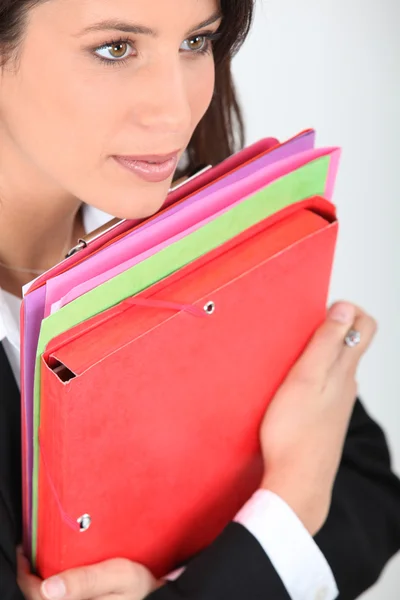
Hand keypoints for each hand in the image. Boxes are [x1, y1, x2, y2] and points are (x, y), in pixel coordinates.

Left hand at [17, 546, 161, 599]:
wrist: (159, 595)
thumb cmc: (141, 586)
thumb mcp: (119, 576)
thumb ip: (86, 580)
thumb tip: (49, 586)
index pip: (37, 594)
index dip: (26, 574)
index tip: (24, 549)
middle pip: (40, 598)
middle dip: (33, 576)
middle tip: (33, 550)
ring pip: (50, 599)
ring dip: (44, 582)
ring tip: (45, 558)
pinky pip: (62, 599)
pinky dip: (56, 587)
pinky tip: (62, 573)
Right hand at [259, 301, 376, 534]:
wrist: (297, 483)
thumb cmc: (294, 432)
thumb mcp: (306, 378)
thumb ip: (326, 343)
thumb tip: (346, 308)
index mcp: (345, 370)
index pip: (365, 327)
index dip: (347, 311)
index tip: (319, 312)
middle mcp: (348, 385)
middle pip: (351, 345)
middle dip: (332, 329)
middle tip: (302, 331)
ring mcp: (339, 404)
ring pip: (338, 367)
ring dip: (321, 353)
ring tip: (293, 356)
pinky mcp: (327, 419)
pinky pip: (327, 387)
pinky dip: (315, 377)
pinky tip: (294, 388)